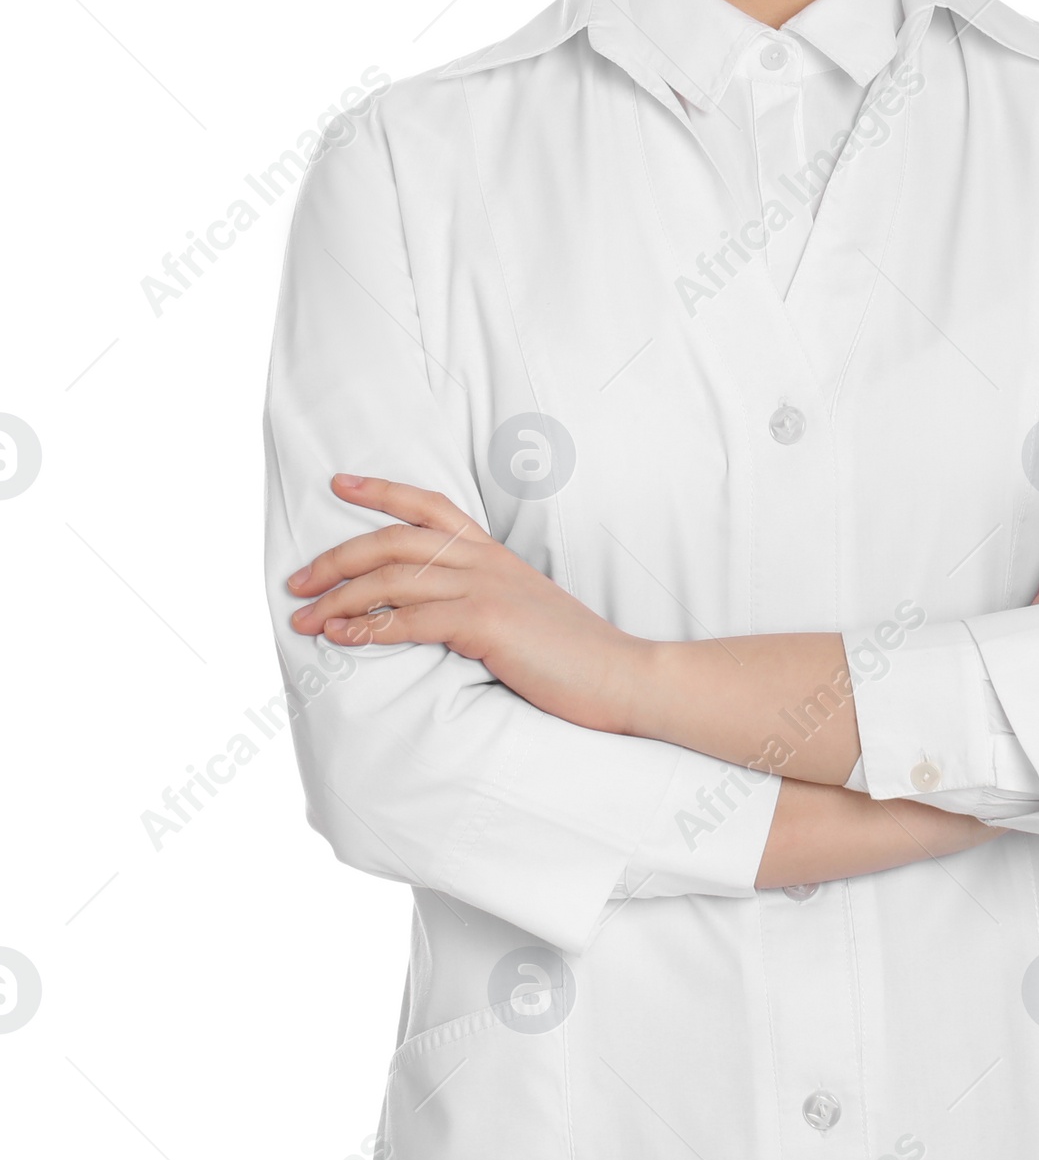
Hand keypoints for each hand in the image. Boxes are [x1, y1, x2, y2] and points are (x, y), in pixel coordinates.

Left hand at [286, 475, 646, 732]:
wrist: (622, 676)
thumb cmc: (572, 657)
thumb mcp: (525, 611)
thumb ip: (482, 599)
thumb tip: (431, 612)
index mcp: (495, 554)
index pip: (431, 505)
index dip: (381, 490)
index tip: (339, 483)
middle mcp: (486, 562)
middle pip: (395, 540)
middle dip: (336, 559)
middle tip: (296, 583)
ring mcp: (487, 588)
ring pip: (394, 578)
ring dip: (339, 599)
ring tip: (304, 621)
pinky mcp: (487, 623)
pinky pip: (411, 619)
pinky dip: (369, 628)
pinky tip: (342, 638)